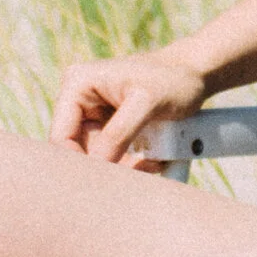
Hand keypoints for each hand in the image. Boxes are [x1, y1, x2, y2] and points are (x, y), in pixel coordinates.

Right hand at [49, 47, 209, 167]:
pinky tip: (152, 160)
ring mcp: (93, 114)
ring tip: (152, 163)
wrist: (196, 74)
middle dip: (105, 167)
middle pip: (76, 151)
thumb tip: (96, 165)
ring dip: (122, 167)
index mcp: (77, 83)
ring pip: (96, 158)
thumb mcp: (147, 103)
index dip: (78, 164)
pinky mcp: (109, 127)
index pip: (60, 137)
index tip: (106, 182)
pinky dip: (130, 164)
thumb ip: (119, 133)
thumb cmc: (174, 79)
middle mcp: (79, 99)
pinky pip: (111, 156)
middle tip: (134, 176)